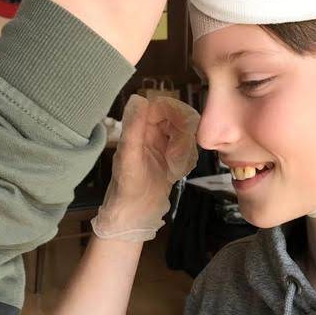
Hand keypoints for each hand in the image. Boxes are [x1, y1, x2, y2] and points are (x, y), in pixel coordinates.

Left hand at [91, 94, 199, 241]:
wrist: (134, 216)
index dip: (176, 111)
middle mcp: (149, 133)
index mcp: (137, 129)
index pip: (161, 105)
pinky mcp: (170, 158)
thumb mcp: (129, 158)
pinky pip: (187, 147)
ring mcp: (161, 145)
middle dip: (183, 132)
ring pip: (184, 132)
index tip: (187, 126)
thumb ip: (133, 128)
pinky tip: (178, 172)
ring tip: (176, 166)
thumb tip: (139, 98)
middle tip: (178, 154)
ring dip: (186, 147)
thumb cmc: (128, 188)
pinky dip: (187, 157)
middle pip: (176, 117)